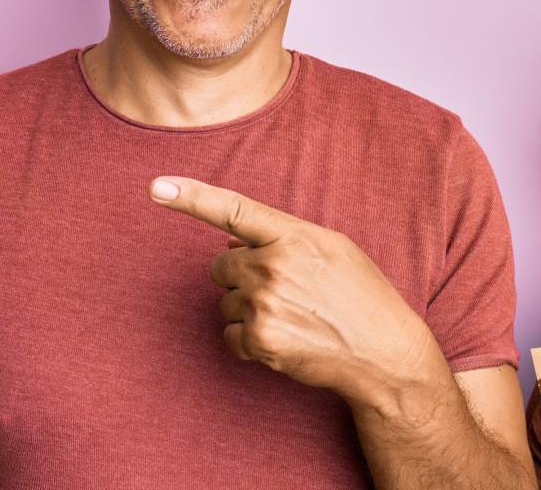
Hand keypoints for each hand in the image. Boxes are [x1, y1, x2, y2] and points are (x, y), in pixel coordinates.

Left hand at [149, 176, 443, 403]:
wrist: (384, 353)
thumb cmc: (362, 296)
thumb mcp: (333, 250)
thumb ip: (282, 238)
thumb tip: (231, 243)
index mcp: (294, 236)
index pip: (235, 210)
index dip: (192, 197)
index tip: (156, 187)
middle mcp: (274, 266)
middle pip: (221, 266)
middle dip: (240, 276)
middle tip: (281, 291)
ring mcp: (265, 304)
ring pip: (226, 302)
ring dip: (248, 310)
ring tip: (293, 317)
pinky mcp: (260, 341)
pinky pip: (229, 335)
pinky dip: (248, 340)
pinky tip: (283, 339)